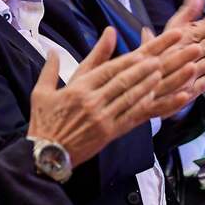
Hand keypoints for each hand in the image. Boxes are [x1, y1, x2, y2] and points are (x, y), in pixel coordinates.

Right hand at [30, 27, 173, 165]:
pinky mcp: (109, 134)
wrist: (45, 156)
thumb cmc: (43, 122)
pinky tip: (155, 97)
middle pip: (124, 80)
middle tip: (160, 57)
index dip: (128, 60)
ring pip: (130, 97)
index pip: (108, 69)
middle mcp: (92, 102)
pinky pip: (130, 117)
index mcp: (77, 89)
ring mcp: (102, 119)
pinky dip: (144, 106)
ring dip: (148, 84)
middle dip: (145, 67)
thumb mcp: (41, 92)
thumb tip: (52, 49)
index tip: (143, 51)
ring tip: (162, 72)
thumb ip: (51, 68)